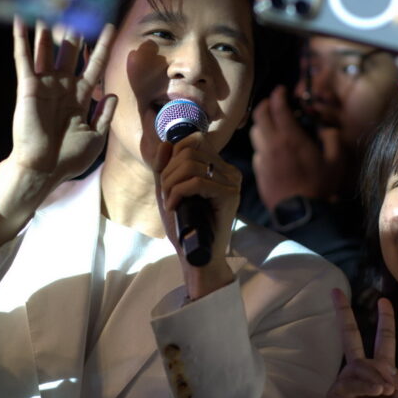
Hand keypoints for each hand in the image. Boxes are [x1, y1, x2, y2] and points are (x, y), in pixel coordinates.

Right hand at [0, 19, 116, 244]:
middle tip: (76, 9)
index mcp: (79, 97)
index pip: (93, 65)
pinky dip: (21, 40)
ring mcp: (44, 85)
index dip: (101, 46)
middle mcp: (62, 87)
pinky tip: (19, 20)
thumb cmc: (68, 158)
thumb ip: (104, 115)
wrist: (43, 168)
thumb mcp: (96, 137)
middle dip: (74, 33)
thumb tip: (113, 93)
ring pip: (47, 51)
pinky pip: (23, 59)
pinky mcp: (28, 87)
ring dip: (48, 31)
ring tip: (50, 8)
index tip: (109, 26)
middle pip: (69, 53)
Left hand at [154, 132, 239, 298]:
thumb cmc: (184, 225)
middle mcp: (229, 171)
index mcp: (219, 167)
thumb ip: (165, 166)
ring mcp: (232, 182)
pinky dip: (178, 193)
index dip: (174, 155)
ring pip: (191, 164)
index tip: (168, 181)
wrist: (197, 256)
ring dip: (171, 183)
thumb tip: (167, 143)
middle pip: (190, 150)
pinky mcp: (229, 195)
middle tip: (167, 195)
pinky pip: (196, 182)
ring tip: (171, 202)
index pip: (194, 141)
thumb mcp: (169, 190)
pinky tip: (174, 207)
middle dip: (169, 172)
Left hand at [250, 85, 342, 209]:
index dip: (278, 94)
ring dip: (261, 123)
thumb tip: (326, 129)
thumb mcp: (336, 162)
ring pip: (255, 131)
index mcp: (290, 137)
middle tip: (273, 102)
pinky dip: (262, 143)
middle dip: (265, 104)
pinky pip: (257, 150)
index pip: (278, 107)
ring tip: (270, 124)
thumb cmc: (319, 186)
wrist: (300, 212)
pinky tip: (271, 148)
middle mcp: (272, 143)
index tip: (282, 89)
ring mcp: (262, 157)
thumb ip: (332, 140)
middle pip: (260, 115)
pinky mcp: (258, 170)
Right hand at [327, 290, 397, 397]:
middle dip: (344, 314)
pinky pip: (351, 380)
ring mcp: (346, 384)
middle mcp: (361, 375)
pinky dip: (366, 385)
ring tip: (384, 393)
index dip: (385, 323)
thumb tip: (382, 367)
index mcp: (381, 375)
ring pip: (361, 364)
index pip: (383, 343)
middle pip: (351, 338)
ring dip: (376, 376)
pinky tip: (376, 393)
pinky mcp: (336, 395)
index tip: (385, 302)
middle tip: (335, 292)